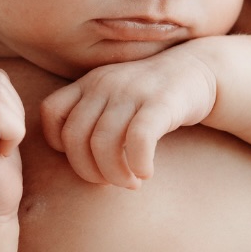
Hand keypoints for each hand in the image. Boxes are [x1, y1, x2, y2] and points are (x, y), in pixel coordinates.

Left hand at [39, 47, 217, 188]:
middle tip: (110, 182)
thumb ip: (92, 119)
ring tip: (131, 182)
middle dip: (88, 171)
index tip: (86, 158)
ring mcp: (132, 91)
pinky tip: (147, 172)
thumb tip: (79, 161)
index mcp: (89, 83)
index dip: (60, 144)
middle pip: (74, 137)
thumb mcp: (114, 98)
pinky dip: (138, 163)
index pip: (51, 112)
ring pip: (103, 143)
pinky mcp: (161, 102)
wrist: (199, 70)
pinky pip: (138, 139)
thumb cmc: (152, 96)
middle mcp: (105, 84)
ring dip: (114, 174)